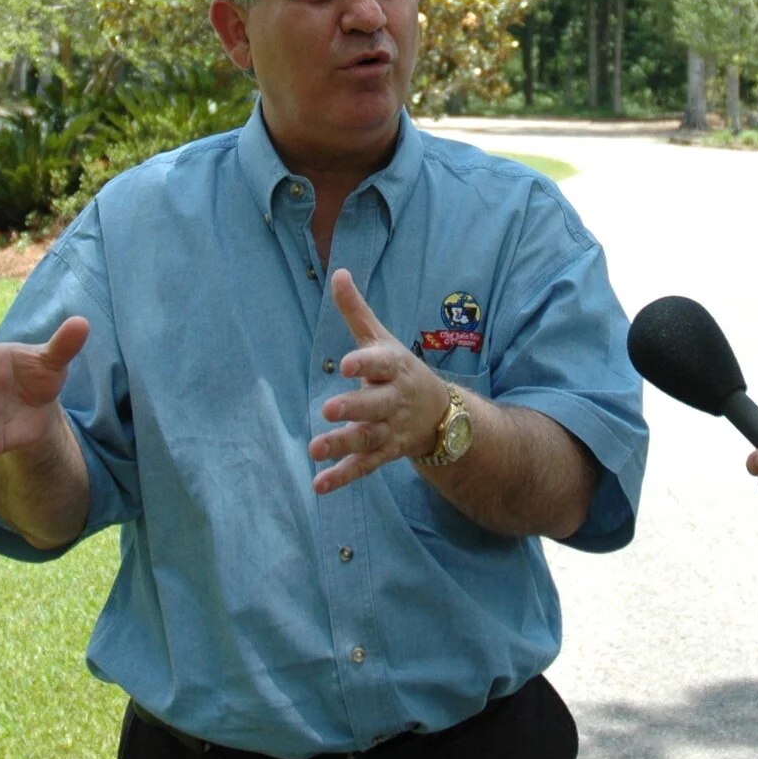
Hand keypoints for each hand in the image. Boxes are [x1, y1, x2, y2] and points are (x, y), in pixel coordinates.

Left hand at [310, 269, 452, 494]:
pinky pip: (364, 467)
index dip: (365, 363)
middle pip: (375, 406)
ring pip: (367, 439)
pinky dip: (343, 478)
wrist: (442, 415)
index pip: (381, 363)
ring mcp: (391, 430)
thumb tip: (338, 273)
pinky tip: (319, 485)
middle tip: (329, 409)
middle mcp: (394, 400)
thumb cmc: (400, 371)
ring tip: (315, 449)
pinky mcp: (385, 454)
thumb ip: (357, 312)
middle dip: (354, 408)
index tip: (346, 364)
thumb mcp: (381, 340)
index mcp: (394, 368)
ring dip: (342, 444)